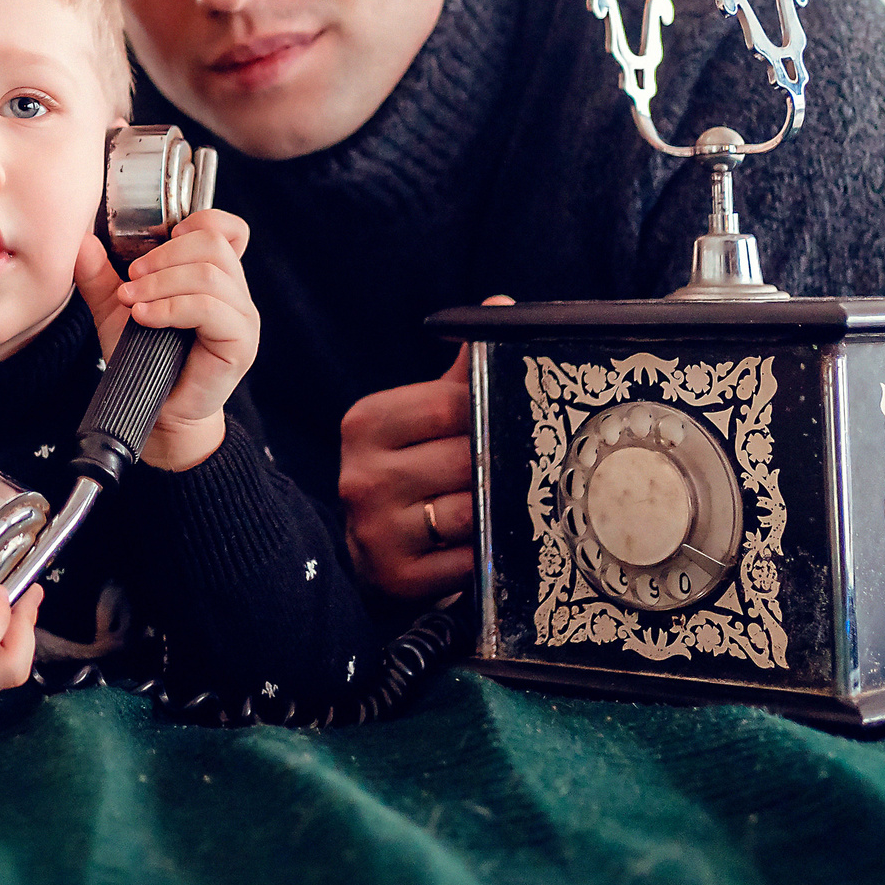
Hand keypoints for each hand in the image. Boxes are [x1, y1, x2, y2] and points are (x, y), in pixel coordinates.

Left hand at [73, 208, 258, 471]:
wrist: (156, 411)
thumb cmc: (143, 358)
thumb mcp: (118, 309)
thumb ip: (101, 276)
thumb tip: (82, 241)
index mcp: (215, 275)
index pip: (227, 229)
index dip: (197, 221)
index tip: (160, 241)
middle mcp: (236, 291)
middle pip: (211, 243)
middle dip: (163, 256)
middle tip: (131, 279)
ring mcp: (243, 316)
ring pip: (209, 274)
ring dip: (161, 283)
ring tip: (133, 301)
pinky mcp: (240, 342)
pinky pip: (209, 308)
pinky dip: (171, 307)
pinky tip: (145, 317)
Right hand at [336, 296, 509, 601]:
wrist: (370, 554)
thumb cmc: (408, 475)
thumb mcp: (419, 421)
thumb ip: (459, 375)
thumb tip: (500, 305)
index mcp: (365, 423)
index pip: (449, 404)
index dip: (490, 410)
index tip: (510, 420)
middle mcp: (361, 475)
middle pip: (464, 459)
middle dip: (499, 464)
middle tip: (523, 466)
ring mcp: (375, 530)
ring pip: (470, 510)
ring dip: (499, 510)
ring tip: (512, 503)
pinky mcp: (396, 579)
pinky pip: (468, 560)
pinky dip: (488, 552)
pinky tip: (491, 543)